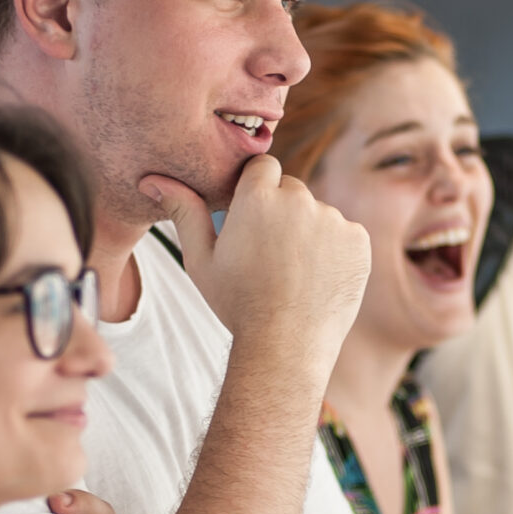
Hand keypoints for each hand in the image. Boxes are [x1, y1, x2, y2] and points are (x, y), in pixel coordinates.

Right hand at [143, 157, 368, 371]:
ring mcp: (333, 219)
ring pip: (318, 214)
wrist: (285, 346)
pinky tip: (317, 279)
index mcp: (258, 196)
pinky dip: (335, 251)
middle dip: (282, 211)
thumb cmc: (237, 304)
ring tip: (294, 274)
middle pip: (291, 190)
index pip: (263, 167)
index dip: (257, 191)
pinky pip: (344, 234)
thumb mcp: (201, 260)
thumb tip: (153, 180)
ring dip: (309, 232)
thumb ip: (184, 212)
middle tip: (270, 254)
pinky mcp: (358, 240)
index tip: (252, 219)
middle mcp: (299, 199)